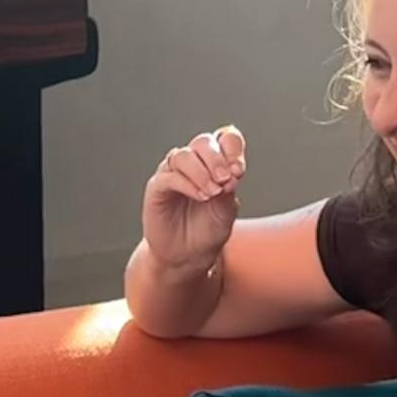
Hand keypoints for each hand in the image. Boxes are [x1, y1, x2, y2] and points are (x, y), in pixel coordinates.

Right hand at [141, 125, 247, 277]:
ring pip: (184, 155)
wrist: (187, 256)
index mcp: (214, 163)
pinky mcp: (157, 187)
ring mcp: (173, 173)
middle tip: (226, 180)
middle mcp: (193, 163)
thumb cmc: (207, 231)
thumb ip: (229, 190)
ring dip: (202, 172)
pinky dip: (187, 183)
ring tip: (212, 193)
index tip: (239, 171)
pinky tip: (200, 196)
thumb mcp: (226, 211)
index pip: (224, 139)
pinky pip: (169, 176)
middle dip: (217, 159)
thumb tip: (232, 173)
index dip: (233, 148)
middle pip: (204, 142)